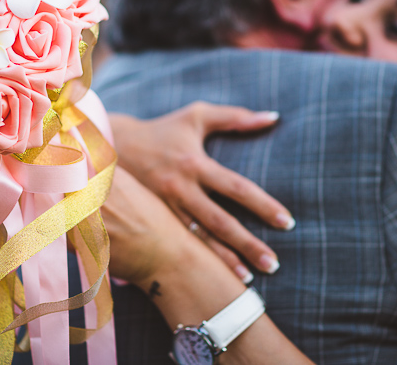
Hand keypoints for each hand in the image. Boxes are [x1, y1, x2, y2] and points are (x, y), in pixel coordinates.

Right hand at [109, 102, 294, 279]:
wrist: (109, 146)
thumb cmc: (163, 130)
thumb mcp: (197, 116)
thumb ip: (235, 117)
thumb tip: (273, 118)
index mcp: (195, 163)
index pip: (237, 187)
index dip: (263, 205)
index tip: (286, 221)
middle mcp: (180, 188)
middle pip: (220, 222)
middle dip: (248, 244)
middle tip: (273, 264)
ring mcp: (164, 207)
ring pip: (198, 240)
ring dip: (223, 260)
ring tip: (246, 280)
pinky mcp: (151, 220)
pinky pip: (178, 243)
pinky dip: (197, 260)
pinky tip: (212, 275)